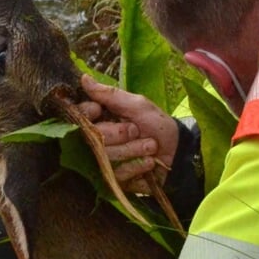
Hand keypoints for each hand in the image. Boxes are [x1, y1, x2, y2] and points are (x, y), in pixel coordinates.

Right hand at [74, 75, 178, 196]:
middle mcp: (98, 140)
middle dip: (121, 134)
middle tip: (138, 130)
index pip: (80, 115)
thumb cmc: (158, 125)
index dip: (89, 113)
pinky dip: (137, 166)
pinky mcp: (114, 180)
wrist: (178, 152)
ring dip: (134, 150)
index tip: (99, 110)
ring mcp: (105, 162)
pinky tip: (149, 162)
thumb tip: (83, 78)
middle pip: (95, 137)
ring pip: (107, 157)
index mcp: (101, 119)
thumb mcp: (138, 105)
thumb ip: (111, 95)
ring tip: (150, 146)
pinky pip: (117, 175)